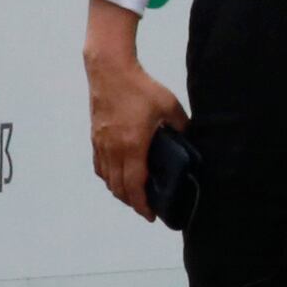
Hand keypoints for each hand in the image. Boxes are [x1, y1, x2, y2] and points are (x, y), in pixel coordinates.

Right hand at [85, 30, 188, 217]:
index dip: (142, 204)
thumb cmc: (140, 88)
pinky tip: (117, 176)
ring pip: (107, 179)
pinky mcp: (95, 136)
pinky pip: (99, 166)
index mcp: (133, 146)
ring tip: (133, 195)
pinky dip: (108, 177)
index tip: (150, 215)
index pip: (134, 186)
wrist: (110, 71)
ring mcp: (102, 143)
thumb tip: (190, 140)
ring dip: (119, 191)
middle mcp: (114, 149)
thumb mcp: (170, 107)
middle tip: (145, 208)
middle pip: (119, 188)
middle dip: (132, 202)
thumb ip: (181, 127)